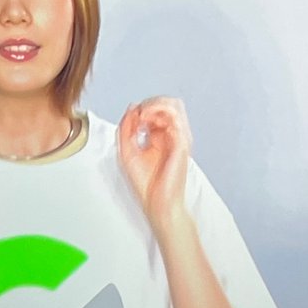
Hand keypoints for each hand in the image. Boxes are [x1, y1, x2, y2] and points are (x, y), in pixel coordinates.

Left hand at [118, 98, 192, 233]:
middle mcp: (171, 135)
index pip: (156, 109)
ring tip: (141, 116)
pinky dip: (158, 113)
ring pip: (173, 105)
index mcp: (160, 137)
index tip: (129, 120)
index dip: (141, 108)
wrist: (157, 204)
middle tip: (136, 116)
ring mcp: (179, 138)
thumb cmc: (146, 185)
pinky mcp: (181, 142)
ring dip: (154, 105)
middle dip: (149, 103)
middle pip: (167, 103)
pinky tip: (145, 122)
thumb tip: (131, 107)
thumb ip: (126, 129)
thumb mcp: (127, 152)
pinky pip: (174, 117)